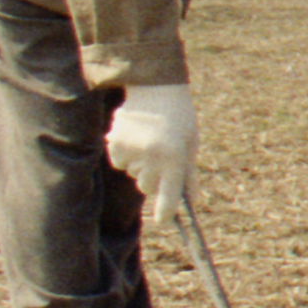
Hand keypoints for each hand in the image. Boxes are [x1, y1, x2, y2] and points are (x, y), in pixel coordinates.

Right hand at [104, 82, 196, 223]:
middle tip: (160, 160)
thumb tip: (192, 201)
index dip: (166, 210)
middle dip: (154, 180)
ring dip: (141, 165)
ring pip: (134, 174)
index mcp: (174, 156)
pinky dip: (127, 156)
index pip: (169, 194)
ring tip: (149, 141)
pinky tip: (135, 138)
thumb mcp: (190, 144)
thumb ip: (189, 173)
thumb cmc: (179, 118)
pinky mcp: (115, 144)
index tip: (163, 220)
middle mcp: (152, 156)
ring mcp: (131, 150)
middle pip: (148, 187)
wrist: (155, 87)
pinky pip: (120, 163)